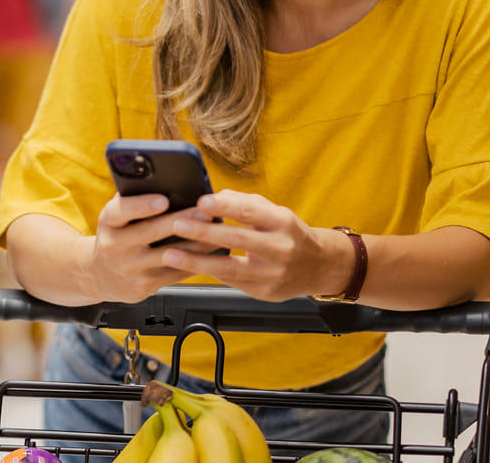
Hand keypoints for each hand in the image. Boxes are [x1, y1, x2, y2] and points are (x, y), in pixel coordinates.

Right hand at [88, 194, 222, 303]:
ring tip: (217, 231)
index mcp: (109, 221)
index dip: (142, 205)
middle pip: (150, 232)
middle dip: (181, 220)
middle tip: (206, 212)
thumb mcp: (118, 216)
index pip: (121, 210)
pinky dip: (195, 262)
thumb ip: (136, 198)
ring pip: (168, 255)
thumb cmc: (119, 234)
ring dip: (195, 243)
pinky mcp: (143, 286)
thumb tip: (167, 179)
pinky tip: (211, 252)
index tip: (163, 200)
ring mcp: (128, 268)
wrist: (101, 274)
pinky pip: (174, 273)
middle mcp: (114, 245)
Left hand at [163, 190, 351, 301]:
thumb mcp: (275, 213)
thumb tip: (215, 197)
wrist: (318, 266)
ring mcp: (272, 274)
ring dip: (196, 261)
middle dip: (203, 233)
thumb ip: (245, 204)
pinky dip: (208, 272)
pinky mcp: (263, 292)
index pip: (250, 212)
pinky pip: (230, 281)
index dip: (224, 207)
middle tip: (177, 225)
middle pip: (237, 239)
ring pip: (229, 268)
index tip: (201, 202)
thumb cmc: (290, 234)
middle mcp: (279, 248)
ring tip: (171, 254)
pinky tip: (188, 267)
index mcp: (282, 222)